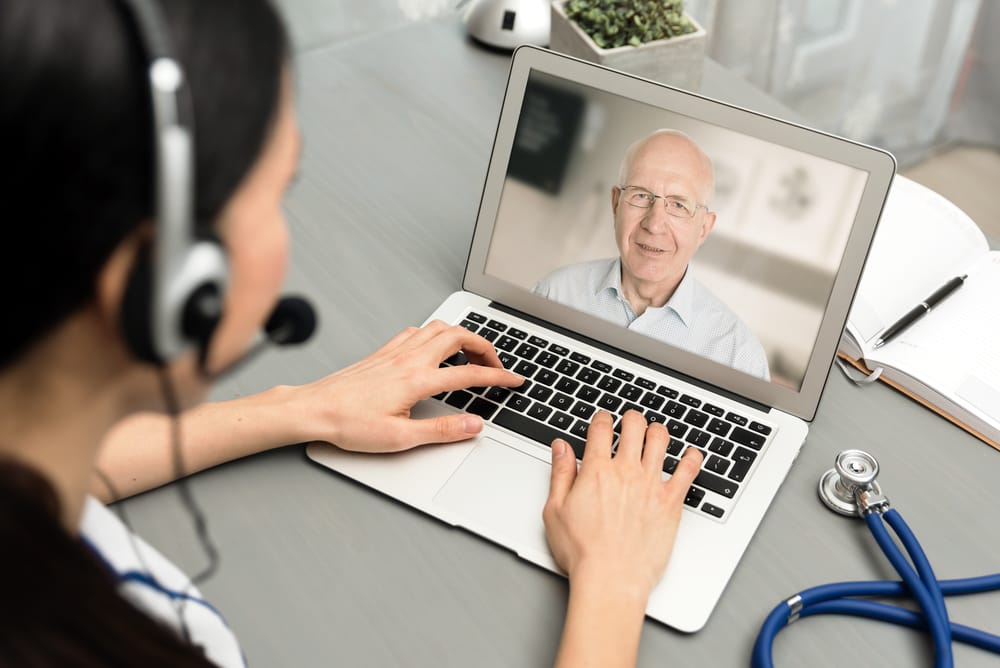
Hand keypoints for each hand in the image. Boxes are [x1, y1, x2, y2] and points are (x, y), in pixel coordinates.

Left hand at [282, 320, 522, 451]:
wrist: (313, 409)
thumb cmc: (348, 423)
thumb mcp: (400, 438)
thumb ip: (442, 431)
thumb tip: (474, 426)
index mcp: (417, 380)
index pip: (469, 373)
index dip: (498, 376)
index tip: (514, 380)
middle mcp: (408, 359)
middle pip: (458, 336)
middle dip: (485, 346)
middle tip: (496, 364)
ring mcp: (395, 351)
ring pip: (438, 328)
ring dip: (462, 335)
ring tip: (472, 353)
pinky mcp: (383, 351)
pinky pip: (417, 331)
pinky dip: (436, 334)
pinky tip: (434, 349)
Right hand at [542, 410, 702, 600]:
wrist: (611, 578)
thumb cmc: (583, 552)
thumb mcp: (555, 510)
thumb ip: (560, 474)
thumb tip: (561, 448)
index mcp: (596, 470)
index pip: (601, 428)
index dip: (601, 418)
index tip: (602, 420)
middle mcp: (626, 472)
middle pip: (634, 425)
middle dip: (631, 418)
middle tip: (630, 421)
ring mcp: (651, 485)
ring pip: (661, 440)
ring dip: (657, 430)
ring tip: (655, 433)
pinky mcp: (671, 502)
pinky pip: (688, 471)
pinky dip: (692, 458)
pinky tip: (691, 455)